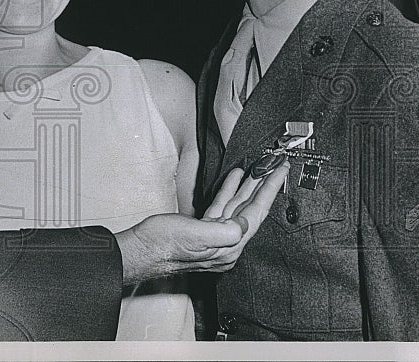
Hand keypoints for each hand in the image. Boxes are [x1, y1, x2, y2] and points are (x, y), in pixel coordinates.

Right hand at [113, 162, 286, 286]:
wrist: (139, 251)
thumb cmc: (162, 246)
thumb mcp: (195, 236)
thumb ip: (225, 231)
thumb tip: (245, 221)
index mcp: (228, 246)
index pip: (256, 214)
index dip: (269, 191)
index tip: (279, 173)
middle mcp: (226, 243)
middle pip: (251, 209)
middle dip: (264, 186)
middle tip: (276, 167)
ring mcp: (215, 236)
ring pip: (238, 206)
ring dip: (248, 186)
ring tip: (259, 168)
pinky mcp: (203, 229)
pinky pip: (223, 206)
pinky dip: (229, 191)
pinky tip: (234, 179)